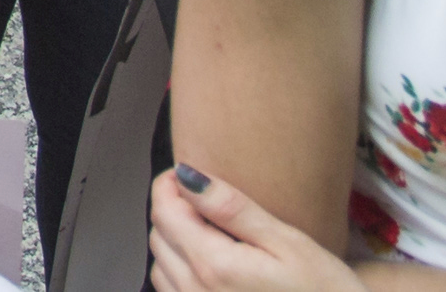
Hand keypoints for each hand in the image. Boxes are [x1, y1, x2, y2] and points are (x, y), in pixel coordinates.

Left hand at [148, 164, 365, 291]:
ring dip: (174, 241)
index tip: (189, 173)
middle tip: (205, 197)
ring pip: (160, 265)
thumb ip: (232, 209)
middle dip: (173, 209)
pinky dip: (179, 271)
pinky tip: (211, 265)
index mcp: (213, 266)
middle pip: (159, 236)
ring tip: (209, 230)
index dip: (170, 184)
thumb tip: (188, 175)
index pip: (164, 211)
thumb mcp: (286, 243)